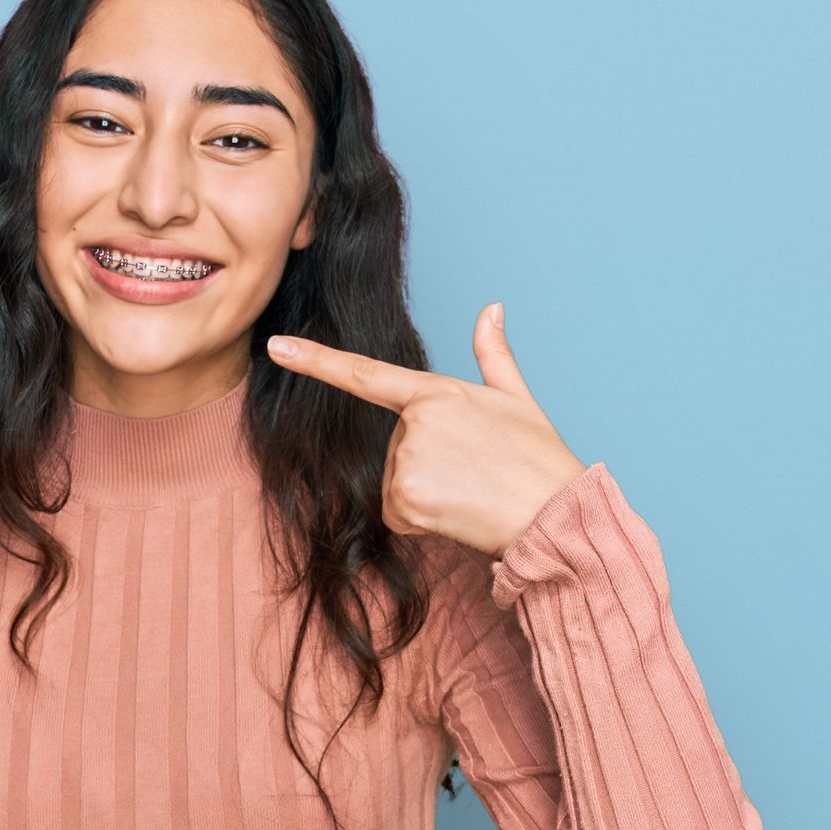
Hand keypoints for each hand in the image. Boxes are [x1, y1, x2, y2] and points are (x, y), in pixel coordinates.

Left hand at [266, 302, 587, 558]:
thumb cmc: (539, 459)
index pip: (364, 374)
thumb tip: (492, 308)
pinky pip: (396, 515)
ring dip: (426, 495)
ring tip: (469, 492)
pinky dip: (422, 521)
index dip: (315, 359)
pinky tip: (457, 514)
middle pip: (395, 449)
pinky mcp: (406, 499)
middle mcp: (415, 422)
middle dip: (427, 465)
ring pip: (394, 484)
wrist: (554, 512)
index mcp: (436, 393)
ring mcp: (407, 461)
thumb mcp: (518, 399)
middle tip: (473, 472)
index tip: (276, 346)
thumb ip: (493, 355)